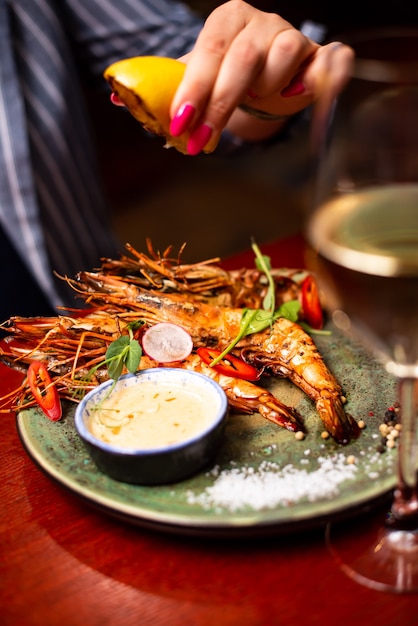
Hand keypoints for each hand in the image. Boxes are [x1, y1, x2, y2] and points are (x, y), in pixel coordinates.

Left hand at [169, 0, 353, 153]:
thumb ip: (168, 88)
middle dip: (220, 105)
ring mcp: (293, 36)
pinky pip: (333, 60)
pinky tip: (300, 94)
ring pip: (284, 56)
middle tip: (202, 140)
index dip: (194, 89)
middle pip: (244, 58)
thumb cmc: (227, 78)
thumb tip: (124, 101)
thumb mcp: (197, 77)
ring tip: (256, 100)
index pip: (209, 50)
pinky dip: (322, 79)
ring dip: (267, 87)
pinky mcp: (320, 56)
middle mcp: (262, 22)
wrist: (262, 78)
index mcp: (227, 18)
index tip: (180, 123)